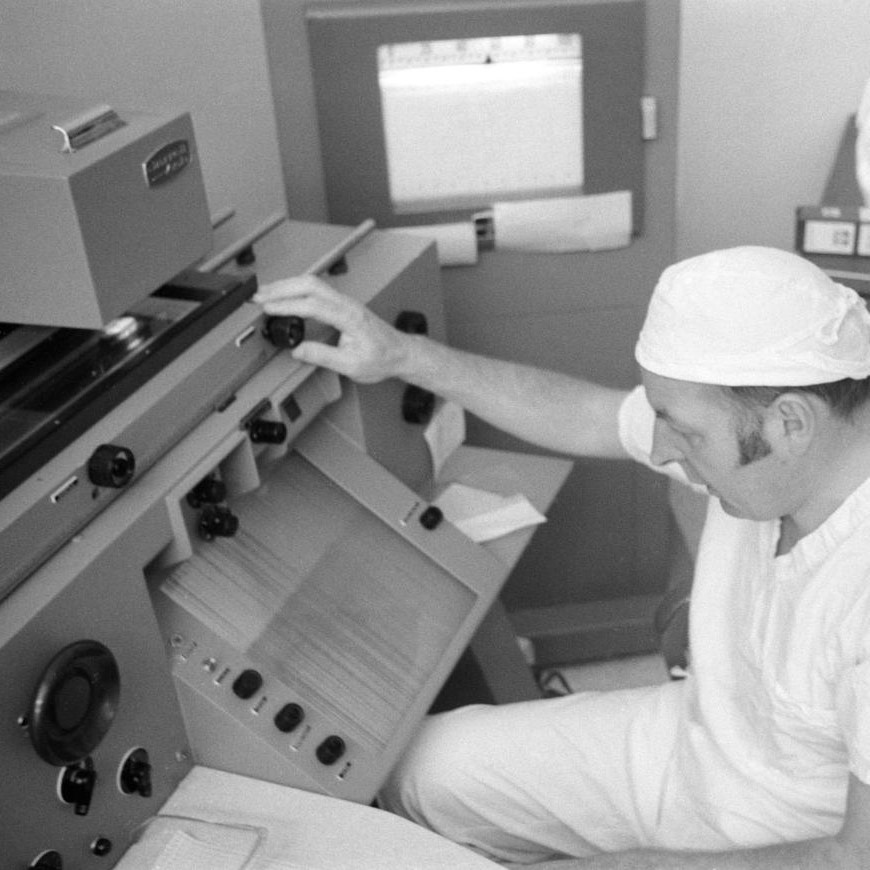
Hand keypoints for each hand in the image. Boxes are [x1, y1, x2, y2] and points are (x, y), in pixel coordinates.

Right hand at [253, 275, 408, 382]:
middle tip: (258, 297)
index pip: (313, 304)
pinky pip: (317, 289)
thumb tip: (298, 350)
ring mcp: (345, 301)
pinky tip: (286, 295)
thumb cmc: (382, 358)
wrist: (401, 353)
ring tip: (266, 294)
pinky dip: (297, 289)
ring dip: (287, 286)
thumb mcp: (351, 366)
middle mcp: (347, 304)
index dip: (287, 305)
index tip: (268, 309)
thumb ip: (323, 357)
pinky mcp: (343, 304)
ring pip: (313, 283)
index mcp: (349, 317)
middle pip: (310, 284)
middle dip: (281, 288)